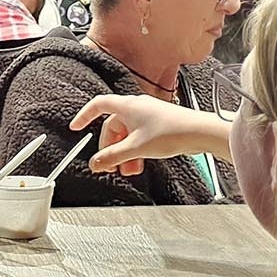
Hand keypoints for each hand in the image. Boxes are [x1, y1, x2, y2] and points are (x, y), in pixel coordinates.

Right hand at [69, 95, 229, 175]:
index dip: (85, 115)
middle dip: (110, 148)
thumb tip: (96, 163)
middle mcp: (137, 107)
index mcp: (128, 106)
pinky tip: (138, 165)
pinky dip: (135, 150)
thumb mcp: (136, 149)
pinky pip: (139, 137)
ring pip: (127, 134)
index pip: (98, 105)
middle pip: (113, 126)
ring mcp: (148, 115)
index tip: (77, 127)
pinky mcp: (159, 124)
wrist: (199, 132)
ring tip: (127, 170)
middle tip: (109, 165)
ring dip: (123, 153)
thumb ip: (113, 157)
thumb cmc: (171, 132)